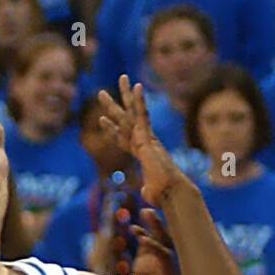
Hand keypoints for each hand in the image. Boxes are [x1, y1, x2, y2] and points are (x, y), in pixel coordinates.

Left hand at [98, 75, 182, 205]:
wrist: (172, 192)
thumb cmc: (165, 195)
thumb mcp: (150, 193)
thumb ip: (147, 191)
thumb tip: (146, 198)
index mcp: (143, 154)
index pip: (124, 139)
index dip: (112, 130)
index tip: (102, 120)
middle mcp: (144, 142)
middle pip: (125, 120)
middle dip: (113, 105)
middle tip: (101, 92)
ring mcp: (146, 138)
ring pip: (133, 112)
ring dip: (125, 95)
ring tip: (121, 77)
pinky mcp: (149, 137)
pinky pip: (143, 115)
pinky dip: (140, 101)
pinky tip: (137, 86)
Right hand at [131, 209, 177, 274]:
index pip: (165, 256)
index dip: (155, 247)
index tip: (144, 239)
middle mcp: (164, 267)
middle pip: (163, 242)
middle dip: (157, 228)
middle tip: (149, 212)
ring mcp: (154, 266)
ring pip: (153, 242)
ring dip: (148, 229)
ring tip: (142, 214)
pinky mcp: (143, 268)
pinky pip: (143, 248)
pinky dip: (139, 238)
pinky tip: (132, 228)